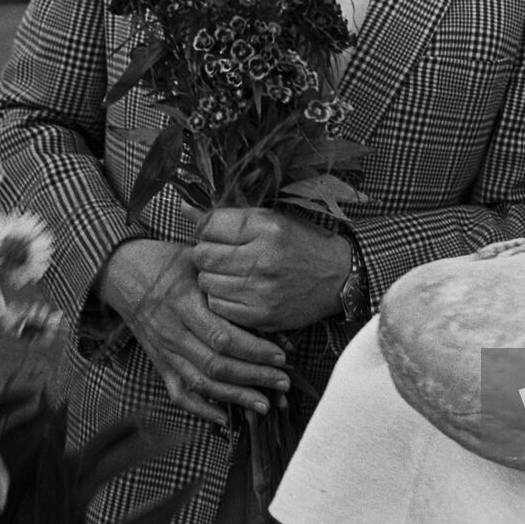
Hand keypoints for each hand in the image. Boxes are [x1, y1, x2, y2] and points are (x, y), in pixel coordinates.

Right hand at [97, 239, 291, 423]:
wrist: (123, 270)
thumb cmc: (170, 261)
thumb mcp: (200, 261)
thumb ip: (229, 282)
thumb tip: (267, 306)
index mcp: (184, 304)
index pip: (223, 337)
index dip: (254, 350)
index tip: (282, 355)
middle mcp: (173, 333)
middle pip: (216, 365)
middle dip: (254, 377)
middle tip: (283, 383)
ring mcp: (164, 351)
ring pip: (201, 383)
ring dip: (235, 397)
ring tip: (265, 403)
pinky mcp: (159, 362)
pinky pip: (178, 392)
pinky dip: (200, 409)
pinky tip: (224, 418)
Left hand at [191, 206, 348, 332]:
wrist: (340, 277)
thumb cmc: (303, 243)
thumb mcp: (273, 219)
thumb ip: (229, 216)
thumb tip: (184, 208)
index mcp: (268, 227)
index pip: (210, 224)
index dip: (208, 228)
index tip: (218, 233)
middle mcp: (263, 258)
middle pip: (202, 254)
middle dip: (206, 253)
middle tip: (222, 254)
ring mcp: (261, 290)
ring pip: (206, 282)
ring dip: (212, 277)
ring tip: (232, 272)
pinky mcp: (260, 315)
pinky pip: (217, 305)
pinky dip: (222, 297)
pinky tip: (238, 290)